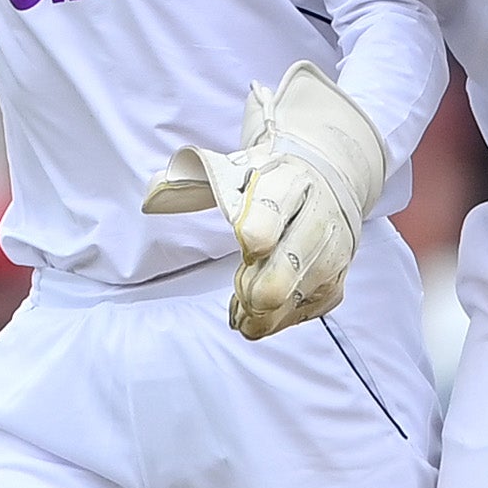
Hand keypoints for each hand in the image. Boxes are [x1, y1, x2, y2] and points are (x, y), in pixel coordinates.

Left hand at [137, 62, 391, 339]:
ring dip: (263, 309)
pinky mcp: (337, 280)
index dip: (260, 226)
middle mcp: (320, 215)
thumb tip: (151, 198)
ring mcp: (333, 250)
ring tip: (242, 309)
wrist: (327, 178)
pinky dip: (278, 319)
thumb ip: (193, 181)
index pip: (276, 205)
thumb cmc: (267, 180)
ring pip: (300, 292)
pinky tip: (258, 313)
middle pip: (291, 260)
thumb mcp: (234, 167)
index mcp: (290, 180)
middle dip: (259, 284)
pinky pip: (306, 310)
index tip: (247, 241)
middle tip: (240, 287)